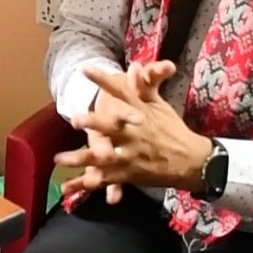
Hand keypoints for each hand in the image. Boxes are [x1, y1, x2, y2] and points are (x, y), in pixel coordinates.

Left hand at [56, 60, 212, 197]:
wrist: (193, 161)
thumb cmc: (173, 130)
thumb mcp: (160, 106)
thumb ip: (145, 86)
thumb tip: (135, 65)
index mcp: (141, 113)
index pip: (121, 92)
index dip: (103, 80)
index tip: (84, 68)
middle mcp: (134, 134)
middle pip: (112, 127)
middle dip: (94, 123)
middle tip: (74, 119)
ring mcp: (131, 155)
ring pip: (104, 157)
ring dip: (81, 158)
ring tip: (59, 158)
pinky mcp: (130, 174)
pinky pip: (106, 179)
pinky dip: (88, 184)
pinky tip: (69, 187)